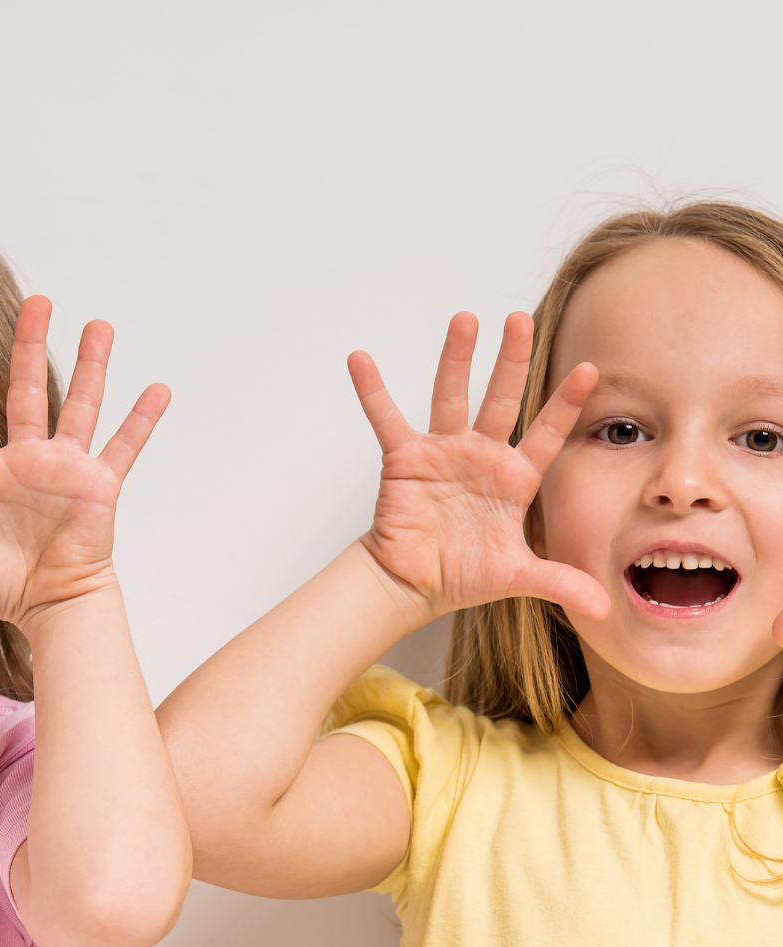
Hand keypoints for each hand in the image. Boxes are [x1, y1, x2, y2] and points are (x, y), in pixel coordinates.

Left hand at [0, 300, 169, 633]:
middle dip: (30, 345)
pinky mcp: (98, 486)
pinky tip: (158, 390)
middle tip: (36, 301)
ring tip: (99, 325)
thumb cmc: (4, 588)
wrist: (51, 607)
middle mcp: (26, 462)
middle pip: (26, 391)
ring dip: (91, 367)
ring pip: (78, 406)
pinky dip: (140, 421)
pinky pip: (122, 447)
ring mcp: (65, 470)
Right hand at [348, 311, 609, 622]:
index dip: (565, 404)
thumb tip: (603, 609)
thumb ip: (559, 582)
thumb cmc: (463, 574)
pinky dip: (373, 390)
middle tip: (521, 319)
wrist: (414, 584)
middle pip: (501, 399)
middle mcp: (481, 456)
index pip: (547, 434)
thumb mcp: (517, 575)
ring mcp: (443, 452)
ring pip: (451, 395)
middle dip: (512, 361)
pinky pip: (387, 418)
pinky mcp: (405, 459)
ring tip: (465, 319)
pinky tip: (360, 359)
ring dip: (456, 358)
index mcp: (514, 478)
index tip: (589, 370)